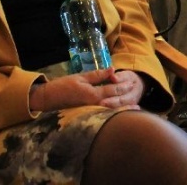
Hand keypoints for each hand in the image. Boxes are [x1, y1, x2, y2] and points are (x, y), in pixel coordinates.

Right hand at [30, 68, 144, 111]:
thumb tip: (112, 70)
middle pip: (114, 104)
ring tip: (133, 111)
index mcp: (92, 94)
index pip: (113, 90)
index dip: (123, 86)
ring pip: (109, 112)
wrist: (47, 100)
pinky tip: (118, 114)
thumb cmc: (63, 86)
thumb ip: (97, 75)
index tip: (133, 84)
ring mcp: (90, 112)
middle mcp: (93, 105)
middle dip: (127, 102)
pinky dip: (112, 114)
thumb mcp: (81, 77)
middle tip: (138, 103)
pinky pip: (102, 115)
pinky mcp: (87, 116)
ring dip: (122, 111)